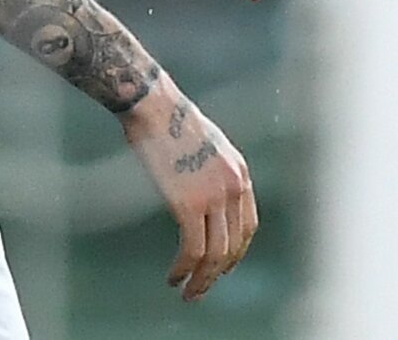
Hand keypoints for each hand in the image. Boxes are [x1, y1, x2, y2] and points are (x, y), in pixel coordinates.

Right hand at [119, 78, 257, 300]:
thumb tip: (197, 186)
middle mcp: (233, 187)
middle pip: (234, 245)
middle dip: (218, 272)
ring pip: (215, 254)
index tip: (220, 266)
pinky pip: (192, 248)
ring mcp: (214, 196)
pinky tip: (173, 276)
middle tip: (201, 289)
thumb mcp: (202, 142)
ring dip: (202, 279)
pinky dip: (184, 268)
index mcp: (239, 172)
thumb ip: (208, 168)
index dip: (235, 251)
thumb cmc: (165, 116)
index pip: (247, 226)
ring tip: (188, 293)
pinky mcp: (188, 204)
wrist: (150, 103)